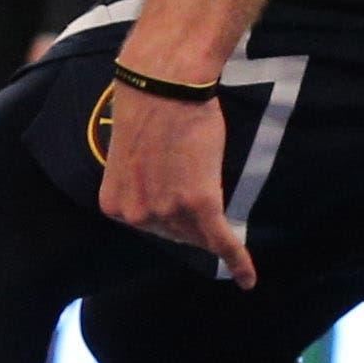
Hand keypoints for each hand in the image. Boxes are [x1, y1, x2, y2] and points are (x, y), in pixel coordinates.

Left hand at [94, 78, 251, 286]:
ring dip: (211, 216)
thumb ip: (144, 189)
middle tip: (190, 169)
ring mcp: (167, 212)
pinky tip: (249, 280)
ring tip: (204, 176)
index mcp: (114, 206)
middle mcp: (137, 216)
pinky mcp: (200, 204)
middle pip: (177, 232)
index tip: (173, 184)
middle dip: (189, 209)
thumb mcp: (133, 158)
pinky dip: (238, 261)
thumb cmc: (150, 109)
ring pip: (201, 232)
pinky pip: (223, 242)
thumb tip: (167, 205)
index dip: (169, 207)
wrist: (164, 83)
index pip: (152, 226)